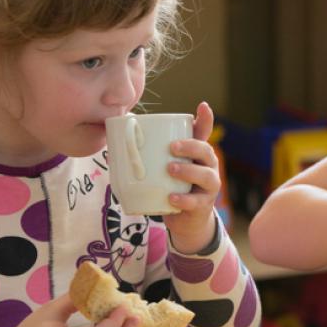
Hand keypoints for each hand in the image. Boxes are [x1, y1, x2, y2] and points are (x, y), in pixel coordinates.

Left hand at [163, 101, 220, 253]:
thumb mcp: (164, 169)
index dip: (205, 120)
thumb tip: (118, 134)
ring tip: (170, 169)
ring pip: (206, 176)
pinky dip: (184, 199)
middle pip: (206, 151)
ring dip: (189, 171)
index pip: (204, 133)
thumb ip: (150, 154)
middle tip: (172, 146)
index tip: (202, 106)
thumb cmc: (171, 187)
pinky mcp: (203, 206)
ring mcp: (208, 187)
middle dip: (191, 146)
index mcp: (197, 154)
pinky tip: (172, 198)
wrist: (185, 221)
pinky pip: (196, 202)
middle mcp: (208, 167)